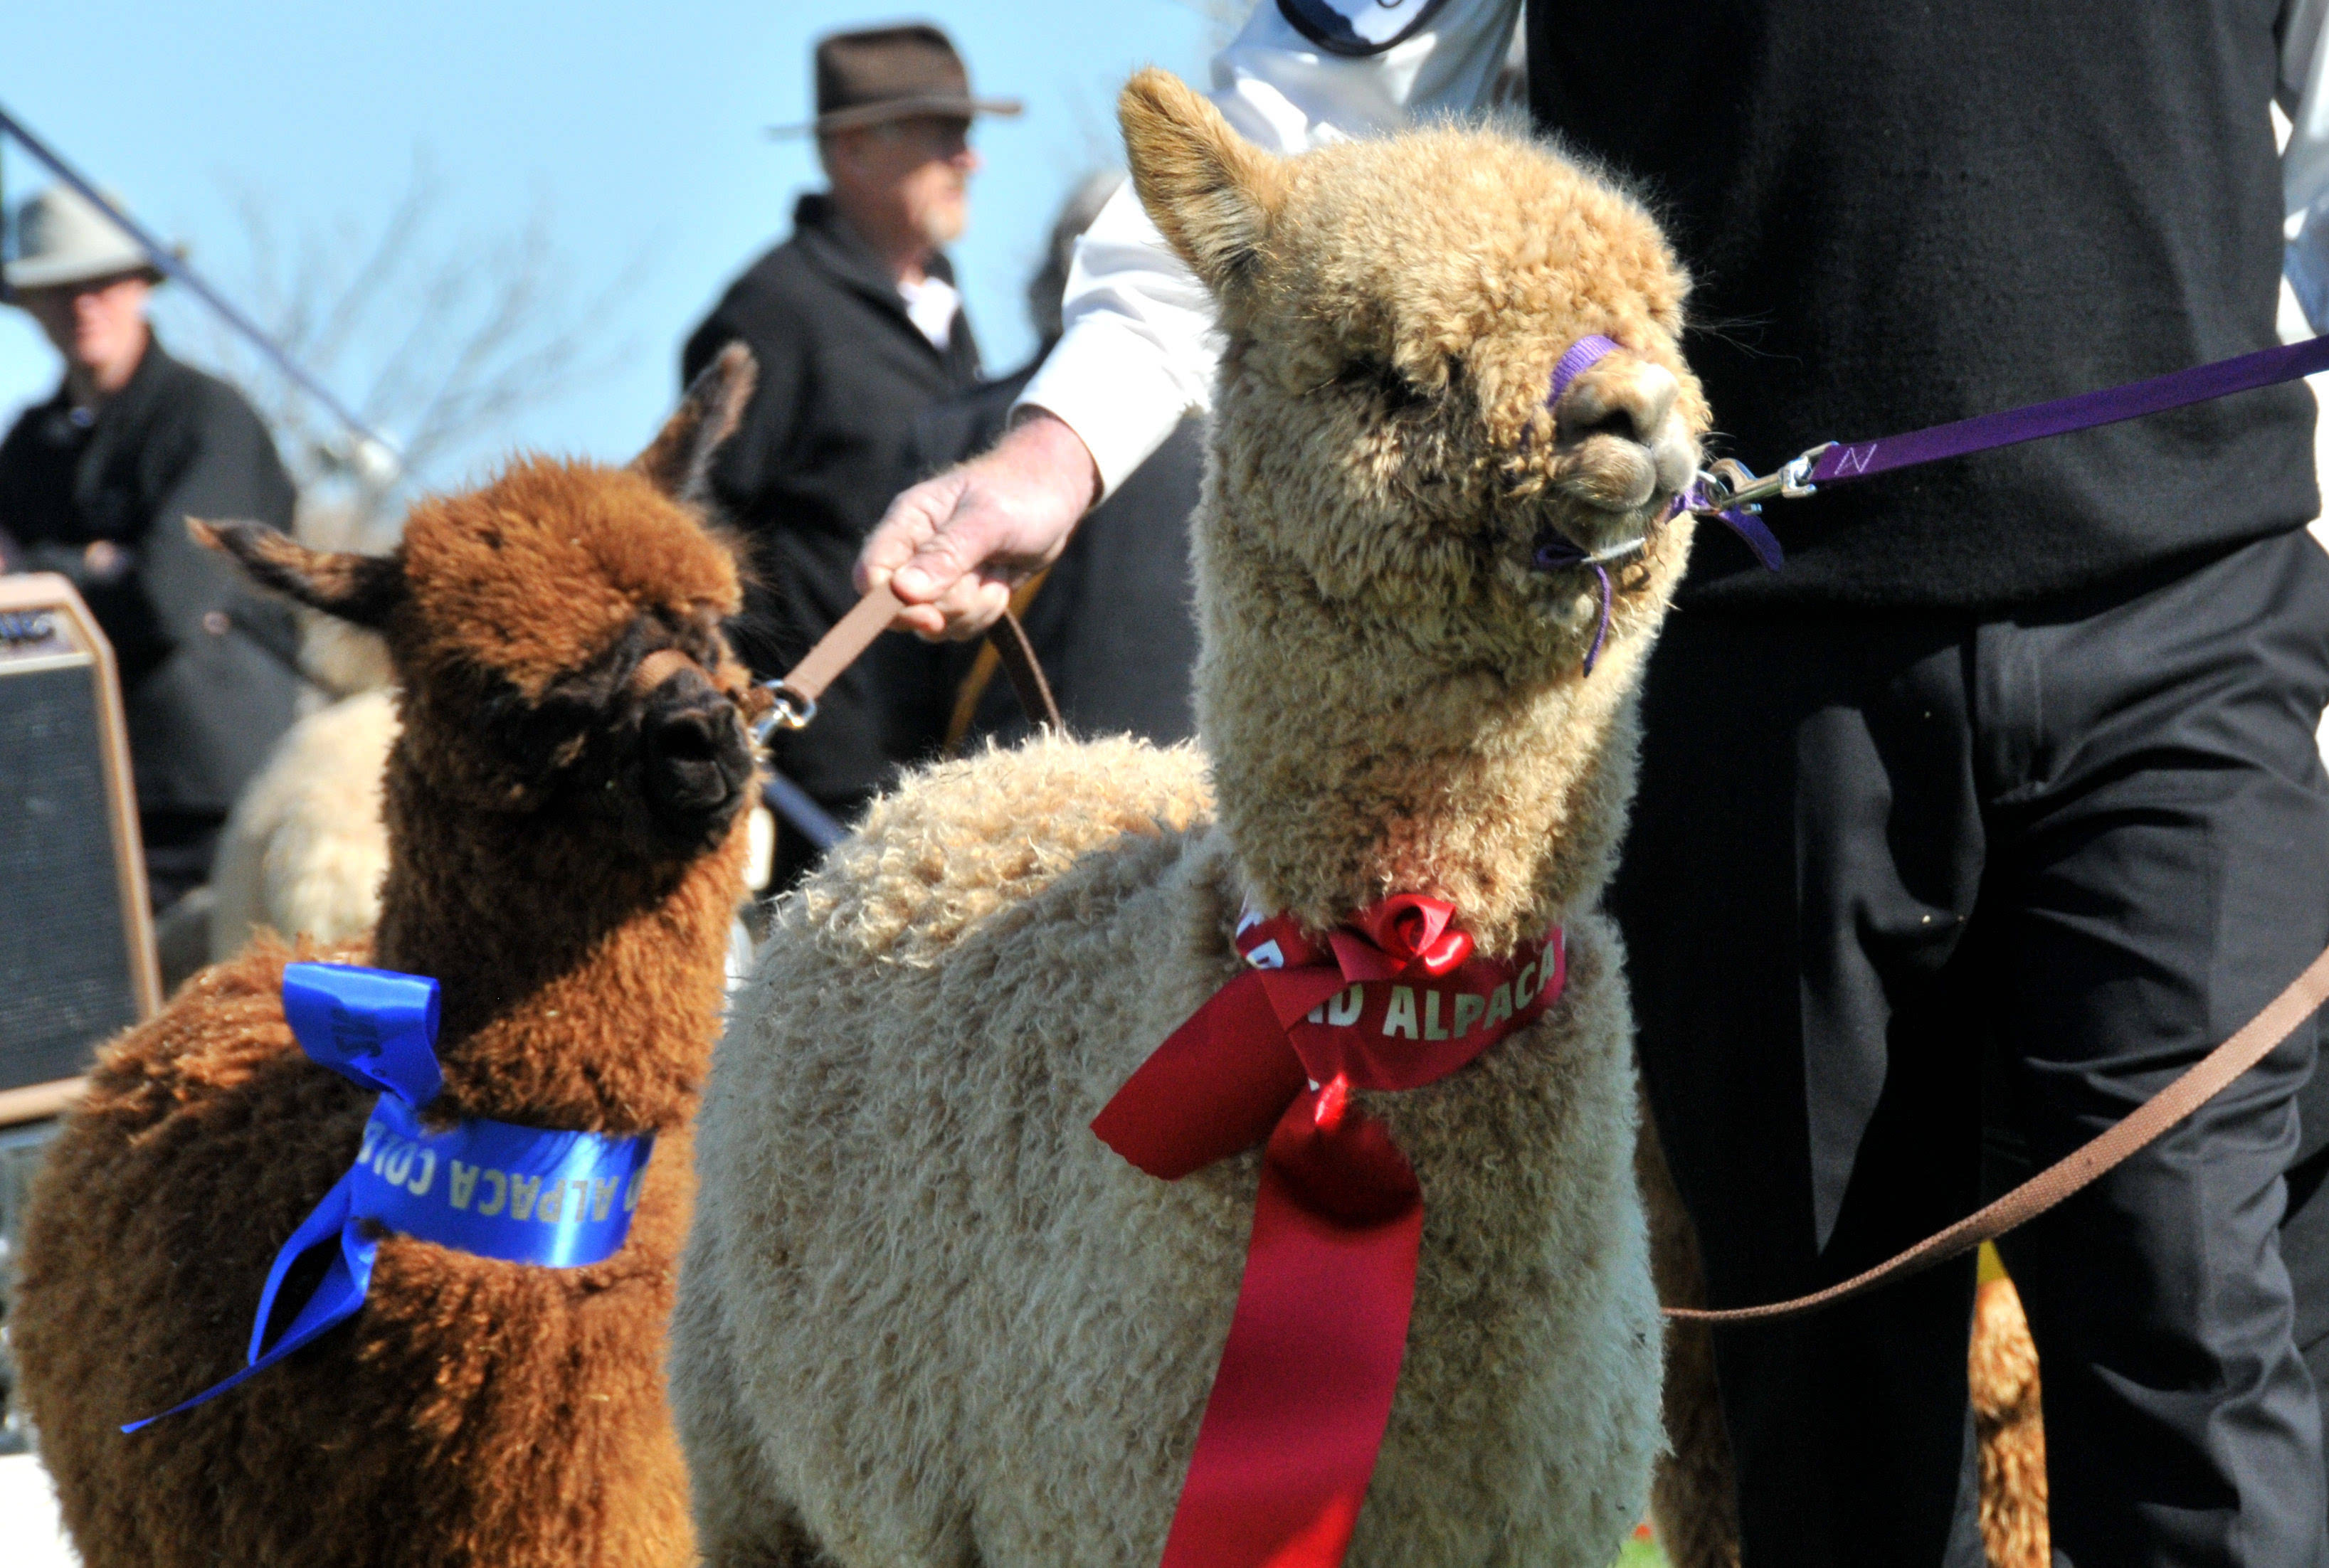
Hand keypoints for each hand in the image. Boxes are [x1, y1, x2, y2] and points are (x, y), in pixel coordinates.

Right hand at [857, 408, 1100, 639]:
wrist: (1056, 495)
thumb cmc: (1022, 494)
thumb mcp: (989, 520)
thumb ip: (946, 554)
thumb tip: (903, 592)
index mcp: (907, 522)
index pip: (870, 574)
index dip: (890, 605)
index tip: (931, 617)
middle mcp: (913, 551)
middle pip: (904, 609)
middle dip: (951, 604)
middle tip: (984, 572)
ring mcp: (935, 576)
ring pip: (934, 624)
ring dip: (973, 609)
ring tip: (996, 572)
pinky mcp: (958, 594)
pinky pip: (959, 626)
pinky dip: (985, 612)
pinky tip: (1000, 581)